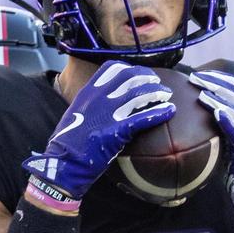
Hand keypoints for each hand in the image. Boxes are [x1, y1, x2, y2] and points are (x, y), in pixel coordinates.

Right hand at [24, 61, 174, 200]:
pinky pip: (144, 117)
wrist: (63, 163)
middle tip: (157, 82)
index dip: (129, 68)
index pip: (112, 68)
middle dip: (147, 77)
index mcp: (88, 92)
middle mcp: (99, 98)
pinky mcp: (117, 130)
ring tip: (167, 95)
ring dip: (157, 92)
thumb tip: (100, 104)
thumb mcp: (74, 115)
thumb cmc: (67, 144)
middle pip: (130, 77)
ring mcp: (109, 113)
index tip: (138, 73)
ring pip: (140, 94)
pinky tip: (170, 111)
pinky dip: (159, 112)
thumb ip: (89, 106)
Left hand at [189, 70, 233, 221]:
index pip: (233, 87)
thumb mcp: (226, 137)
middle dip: (213, 83)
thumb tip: (193, 112)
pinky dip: (228, 120)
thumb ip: (217, 123)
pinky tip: (217, 113)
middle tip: (194, 78)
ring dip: (218, 98)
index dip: (215, 78)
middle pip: (233, 93)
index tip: (196, 74)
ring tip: (202, 92)